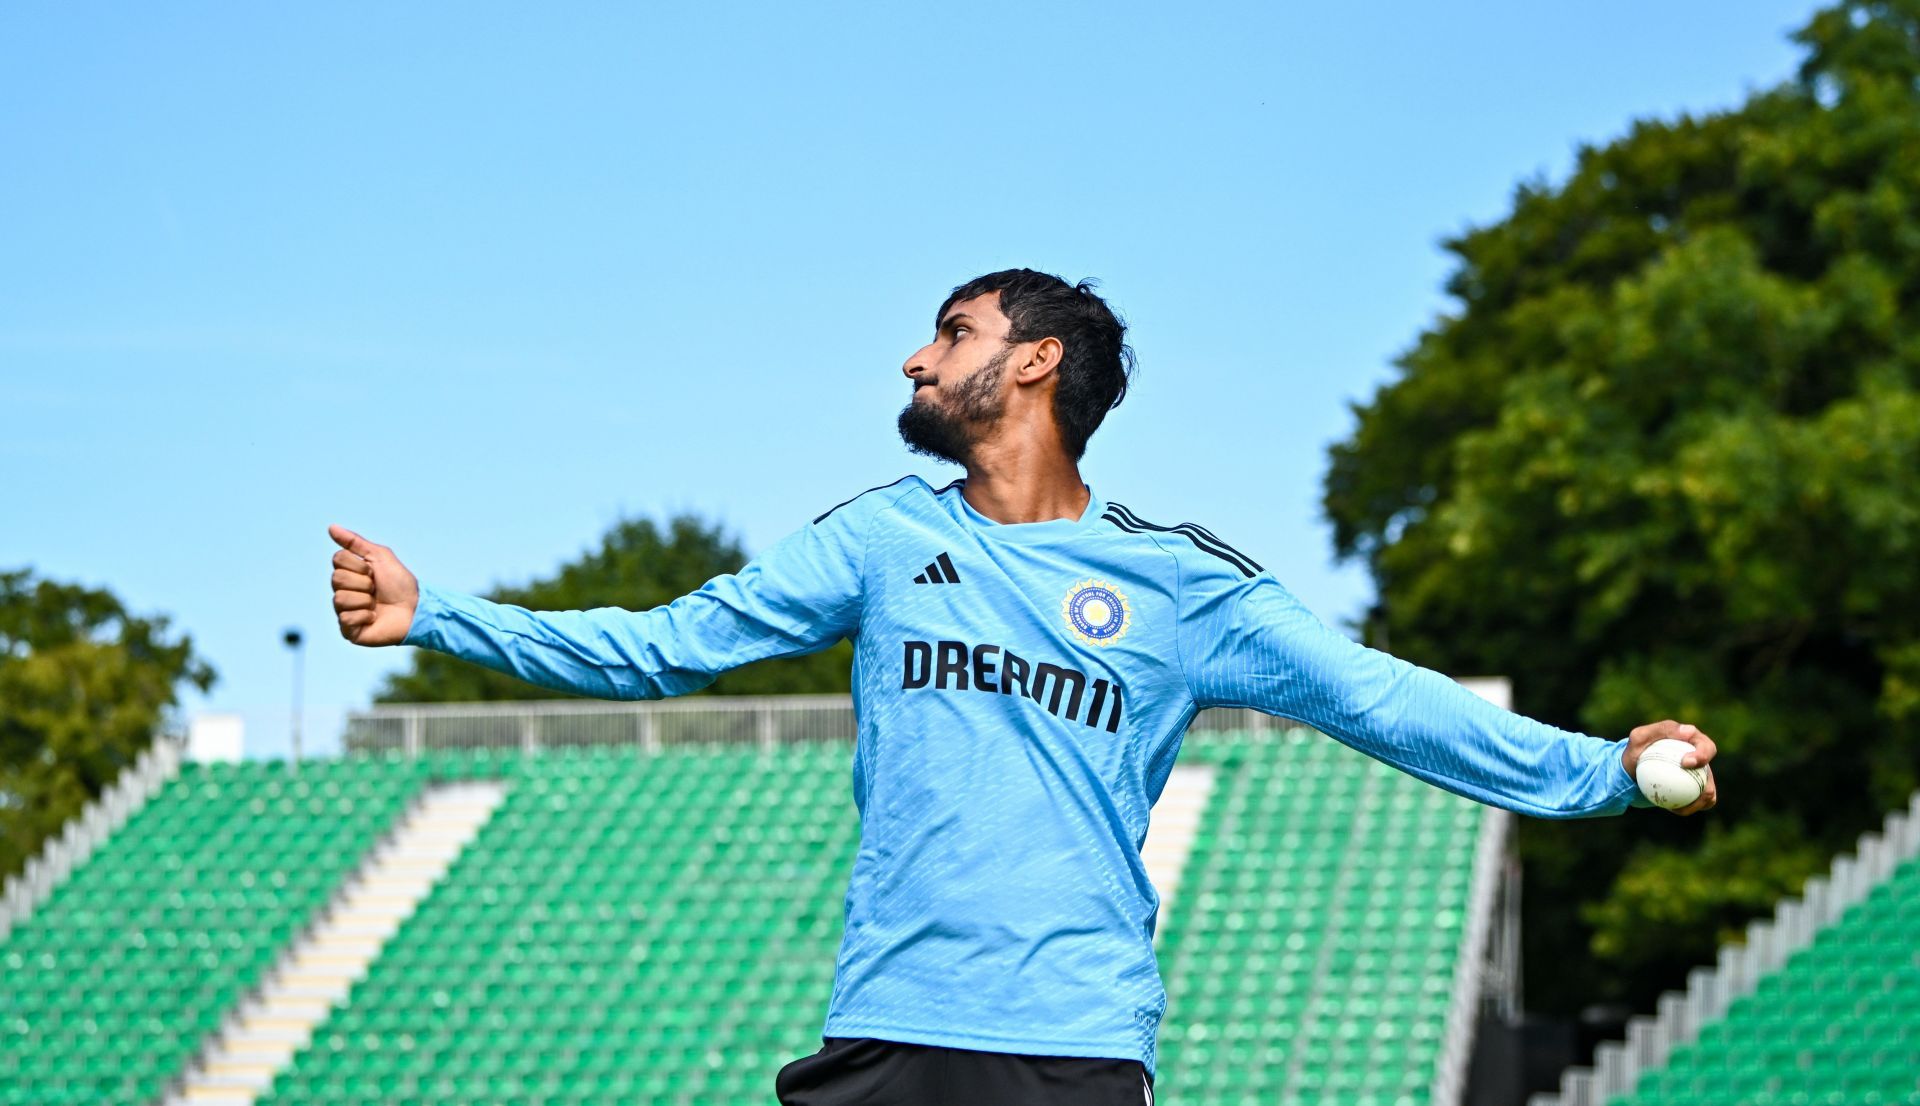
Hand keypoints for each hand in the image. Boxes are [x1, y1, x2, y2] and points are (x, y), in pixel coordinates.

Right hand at [328, 524, 420, 646]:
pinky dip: (364, 616)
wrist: (416, 609)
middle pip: (336, 578)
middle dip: (363, 582)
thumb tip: (331, 526)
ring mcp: (344, 611)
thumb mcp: (380, 556)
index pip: (338, 559)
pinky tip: (374, 618)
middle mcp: (343, 591)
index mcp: (349, 573)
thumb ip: (355, 542)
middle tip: (376, 589)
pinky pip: (345, 618)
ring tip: (376, 605)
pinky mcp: (348, 630)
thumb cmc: (400, 583)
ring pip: (339, 598)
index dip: (360, 565)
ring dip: (365, 600)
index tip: (374, 571)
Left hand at [1622, 719, 1718, 814]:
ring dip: (1698, 802)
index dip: (1703, 755)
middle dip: (1707, 785)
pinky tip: (1676, 810)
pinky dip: (1689, 808)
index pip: (1707, 747)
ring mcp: (1700, 777)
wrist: (1631, 771)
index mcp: (1693, 742)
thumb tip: (1688, 731)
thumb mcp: (1640, 737)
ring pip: (1709, 793)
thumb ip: (1661, 730)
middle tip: (1686, 790)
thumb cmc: (1636, 751)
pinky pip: (1699, 804)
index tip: (1685, 763)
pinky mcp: (1696, 792)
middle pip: (1711, 774)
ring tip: (1680, 807)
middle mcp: (1700, 760)